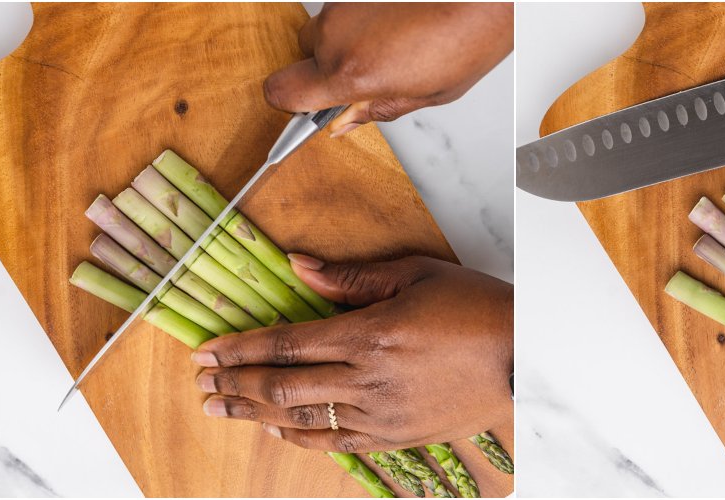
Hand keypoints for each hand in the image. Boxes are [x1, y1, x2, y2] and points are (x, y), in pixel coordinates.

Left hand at [191, 254, 512, 452]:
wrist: (522, 358)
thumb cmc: (475, 308)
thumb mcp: (415, 275)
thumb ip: (350, 278)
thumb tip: (298, 267)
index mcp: (370, 333)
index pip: (286, 343)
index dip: (240, 348)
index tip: (206, 350)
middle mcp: (368, 379)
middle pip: (282, 384)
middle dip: (235, 383)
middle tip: (201, 384)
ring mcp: (380, 413)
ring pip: (301, 417)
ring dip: (254, 412)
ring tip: (221, 408)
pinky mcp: (396, 436)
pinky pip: (334, 441)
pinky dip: (299, 436)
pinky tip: (275, 428)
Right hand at [264, 2, 512, 136]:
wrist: (477, 2)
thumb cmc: (460, 45)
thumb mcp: (419, 97)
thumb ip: (372, 110)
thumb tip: (342, 121)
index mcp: (350, 74)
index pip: (282, 91)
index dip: (291, 103)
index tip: (306, 108)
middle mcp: (337, 37)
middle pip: (302, 58)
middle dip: (325, 70)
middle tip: (364, 78)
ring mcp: (343, 8)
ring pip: (322, 32)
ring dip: (344, 45)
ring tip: (387, 51)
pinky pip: (342, 13)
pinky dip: (359, 25)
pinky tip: (391, 31)